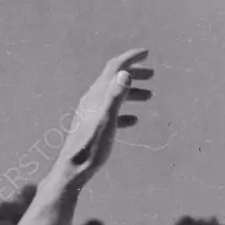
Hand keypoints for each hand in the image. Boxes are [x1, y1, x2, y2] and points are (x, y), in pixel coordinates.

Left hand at [54, 48, 152, 188]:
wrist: (72, 172)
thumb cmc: (90, 148)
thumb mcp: (106, 121)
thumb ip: (115, 97)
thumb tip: (124, 73)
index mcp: (96, 96)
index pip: (114, 68)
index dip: (131, 58)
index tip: (147, 52)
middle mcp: (91, 102)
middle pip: (114, 80)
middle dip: (134, 74)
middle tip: (152, 75)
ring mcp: (90, 115)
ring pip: (113, 97)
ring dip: (132, 93)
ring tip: (149, 97)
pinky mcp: (91, 129)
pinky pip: (109, 115)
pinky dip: (124, 112)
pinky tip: (134, 120)